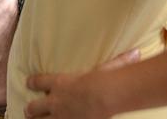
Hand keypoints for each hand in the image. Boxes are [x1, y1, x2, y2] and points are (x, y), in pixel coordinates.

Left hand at [25, 48, 139, 117]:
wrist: (101, 96)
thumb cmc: (103, 80)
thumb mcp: (108, 68)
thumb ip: (120, 61)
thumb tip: (136, 53)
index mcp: (59, 84)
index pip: (38, 81)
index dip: (32, 82)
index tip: (29, 82)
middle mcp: (54, 101)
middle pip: (33, 107)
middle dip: (31, 109)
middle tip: (30, 110)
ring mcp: (58, 117)